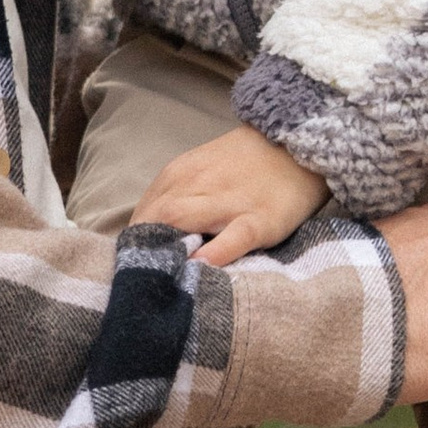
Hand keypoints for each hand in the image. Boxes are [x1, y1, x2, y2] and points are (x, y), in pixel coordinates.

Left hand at [130, 124, 330, 269]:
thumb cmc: (245, 165)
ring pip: (181, 221)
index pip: (142, 213)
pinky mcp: (258, 220)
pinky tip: (201, 270)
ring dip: (165, 251)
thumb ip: (177, 197)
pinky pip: (232, 238)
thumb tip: (149, 234)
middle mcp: (196, 184)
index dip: (132, 242)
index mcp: (179, 174)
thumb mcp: (202, 172)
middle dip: (141, 250)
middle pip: (154, 218)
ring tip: (159, 283)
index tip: (130, 266)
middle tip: (139, 283)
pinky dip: (213, 254)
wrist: (297, 144)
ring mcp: (228, 202)